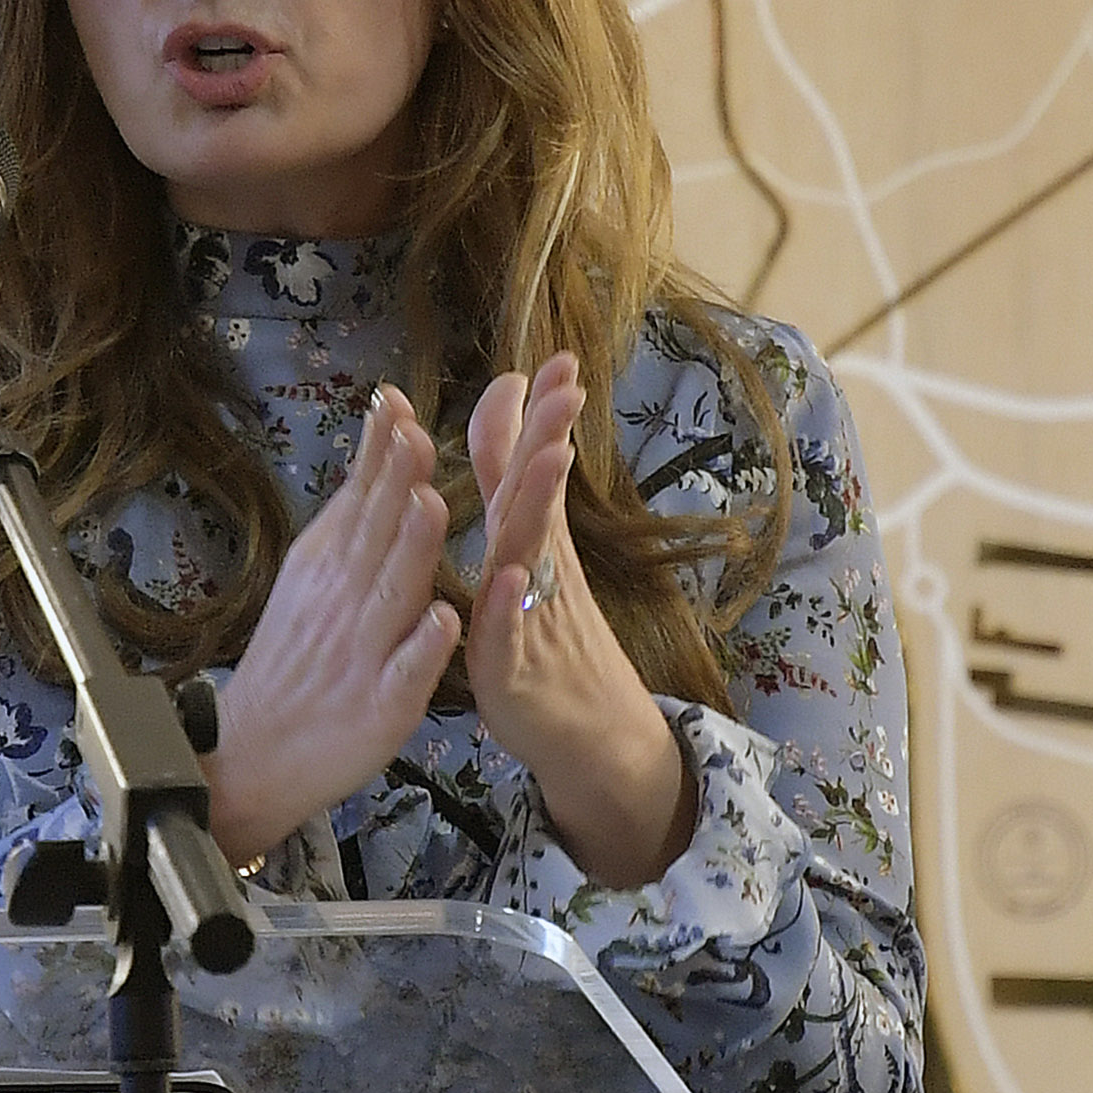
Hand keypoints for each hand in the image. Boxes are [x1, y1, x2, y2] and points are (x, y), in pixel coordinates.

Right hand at [203, 384, 462, 864]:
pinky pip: (406, 675)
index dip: (379, 453)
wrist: (251, 754)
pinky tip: (444, 622)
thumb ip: (351, 511)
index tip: (397, 402)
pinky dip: (423, 649)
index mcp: (328, 566)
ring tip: (430, 505)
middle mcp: (343, 601)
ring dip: (410, 551)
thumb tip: (378, 437)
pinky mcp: (380, 708)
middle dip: (395, 485)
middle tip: (416, 434)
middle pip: (374, 536)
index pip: (358, 499)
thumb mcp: (311, 574)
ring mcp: (362, 654)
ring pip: (391, 596)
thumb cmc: (294, 659)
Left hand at [466, 354, 694, 887]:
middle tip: (568, 385)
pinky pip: (508, 632)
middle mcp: (534, 568)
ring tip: (551, 456)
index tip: (556, 359)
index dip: (540, 414)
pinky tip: (511, 576)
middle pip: (541, 495)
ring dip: (537, 505)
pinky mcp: (510, 668)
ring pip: (530, 554)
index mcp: (531, 538)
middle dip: (550, 437)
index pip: (534, 464)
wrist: (586, 733)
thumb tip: (505, 406)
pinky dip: (508, 603)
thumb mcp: (527, 548)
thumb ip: (509, 477)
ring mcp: (527, 616)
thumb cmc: (548, 634)